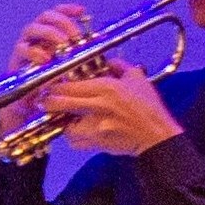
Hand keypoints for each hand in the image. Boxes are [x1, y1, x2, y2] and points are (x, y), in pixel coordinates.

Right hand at [1, 5, 88, 133]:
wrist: (32, 108)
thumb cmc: (55, 88)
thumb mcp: (73, 72)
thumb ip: (83, 61)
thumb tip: (105, 52)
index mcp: (51, 37)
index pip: (58, 15)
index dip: (68, 10)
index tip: (82, 11)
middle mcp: (37, 39)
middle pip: (45, 17)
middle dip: (61, 22)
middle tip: (73, 36)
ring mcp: (25, 48)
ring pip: (31, 29)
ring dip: (48, 33)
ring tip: (61, 44)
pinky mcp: (16, 61)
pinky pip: (21, 49)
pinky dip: (33, 51)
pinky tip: (44, 58)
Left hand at [41, 63, 184, 155]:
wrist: (157, 136)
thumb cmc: (149, 108)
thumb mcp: (138, 80)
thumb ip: (121, 67)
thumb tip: (110, 61)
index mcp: (106, 88)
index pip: (68, 85)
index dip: (55, 86)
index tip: (52, 86)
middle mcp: (98, 106)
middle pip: (59, 103)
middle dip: (49, 102)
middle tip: (47, 101)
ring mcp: (96, 126)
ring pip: (64, 124)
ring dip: (62, 122)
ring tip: (67, 118)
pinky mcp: (98, 142)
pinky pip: (75, 141)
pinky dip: (73, 138)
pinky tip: (79, 132)